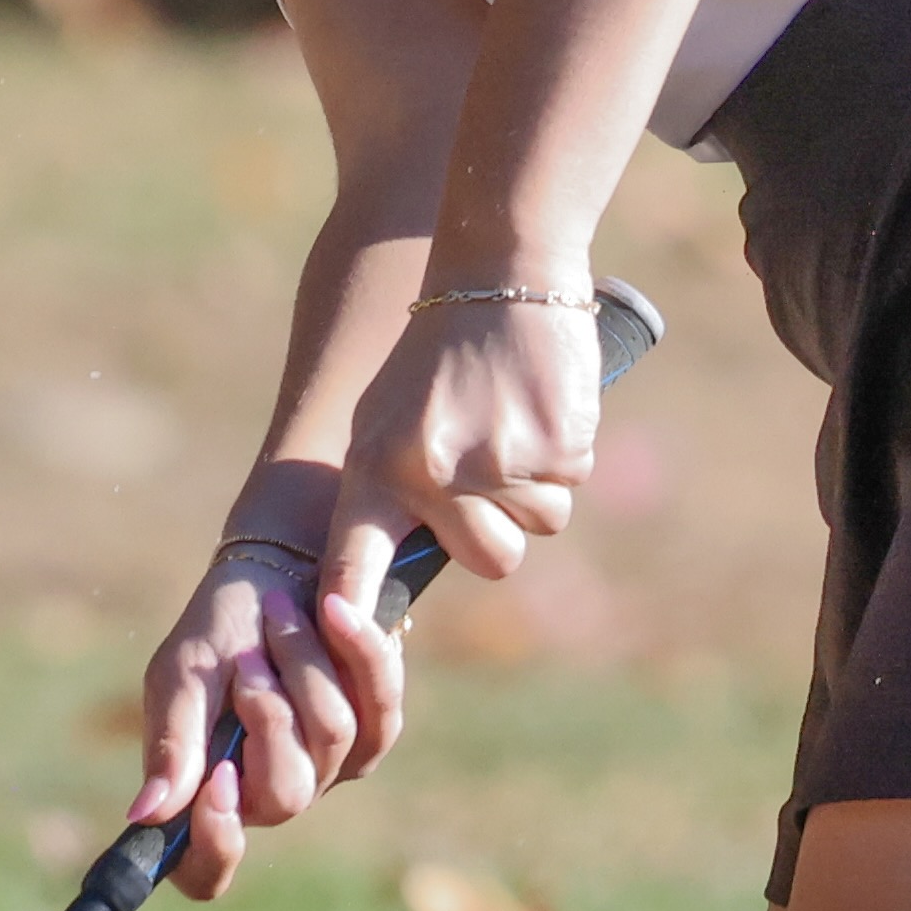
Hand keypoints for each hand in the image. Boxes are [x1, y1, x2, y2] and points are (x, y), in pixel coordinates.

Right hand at [126, 531, 405, 902]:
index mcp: (205, 793)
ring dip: (303, 664)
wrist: (277, 573)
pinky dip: (355, 651)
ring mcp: (325, 772)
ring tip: (277, 619)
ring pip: (333, 737)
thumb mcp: (182, 674)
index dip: (213, 845)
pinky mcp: (373, 736)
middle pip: (285, 796)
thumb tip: (146, 814)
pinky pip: (378, 708)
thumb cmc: (217, 629)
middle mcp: (266, 795)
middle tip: (247, 659)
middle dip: (269, 712)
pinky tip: (330, 612)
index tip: (217, 781)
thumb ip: (173, 743)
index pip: (204, 871)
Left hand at [325, 291, 593, 618]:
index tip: (341, 638)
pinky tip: (539, 398)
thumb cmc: (440, 353)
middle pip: (490, 559)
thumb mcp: (392, 417)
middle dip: (503, 530)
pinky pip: (570, 480)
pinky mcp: (554, 447)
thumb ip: (395, 489)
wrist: (502, 272)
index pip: (355, 558)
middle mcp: (432, 474)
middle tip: (494, 467)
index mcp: (378, 466)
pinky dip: (564, 449)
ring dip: (538, 484)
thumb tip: (401, 569)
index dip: (352, 611)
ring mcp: (496, 464)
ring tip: (511, 416)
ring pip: (540, 523)